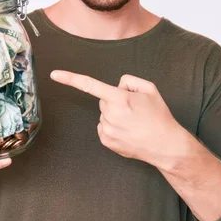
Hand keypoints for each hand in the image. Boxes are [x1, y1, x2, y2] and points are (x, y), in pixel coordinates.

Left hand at [50, 70, 183, 166]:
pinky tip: (128, 132)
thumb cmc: (159, 116)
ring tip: (134, 123)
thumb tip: (116, 86)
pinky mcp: (106, 141)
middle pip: (103, 100)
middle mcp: (109, 114)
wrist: (166, 145)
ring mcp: (106, 129)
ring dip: (115, 115)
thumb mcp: (149, 89)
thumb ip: (129, 81)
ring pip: (104, 115)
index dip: (70, 79)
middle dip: (115, 101)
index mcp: (119, 98)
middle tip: (134, 110)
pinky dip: (114, 127)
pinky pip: (104, 128)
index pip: (90, 85)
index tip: (54, 75)